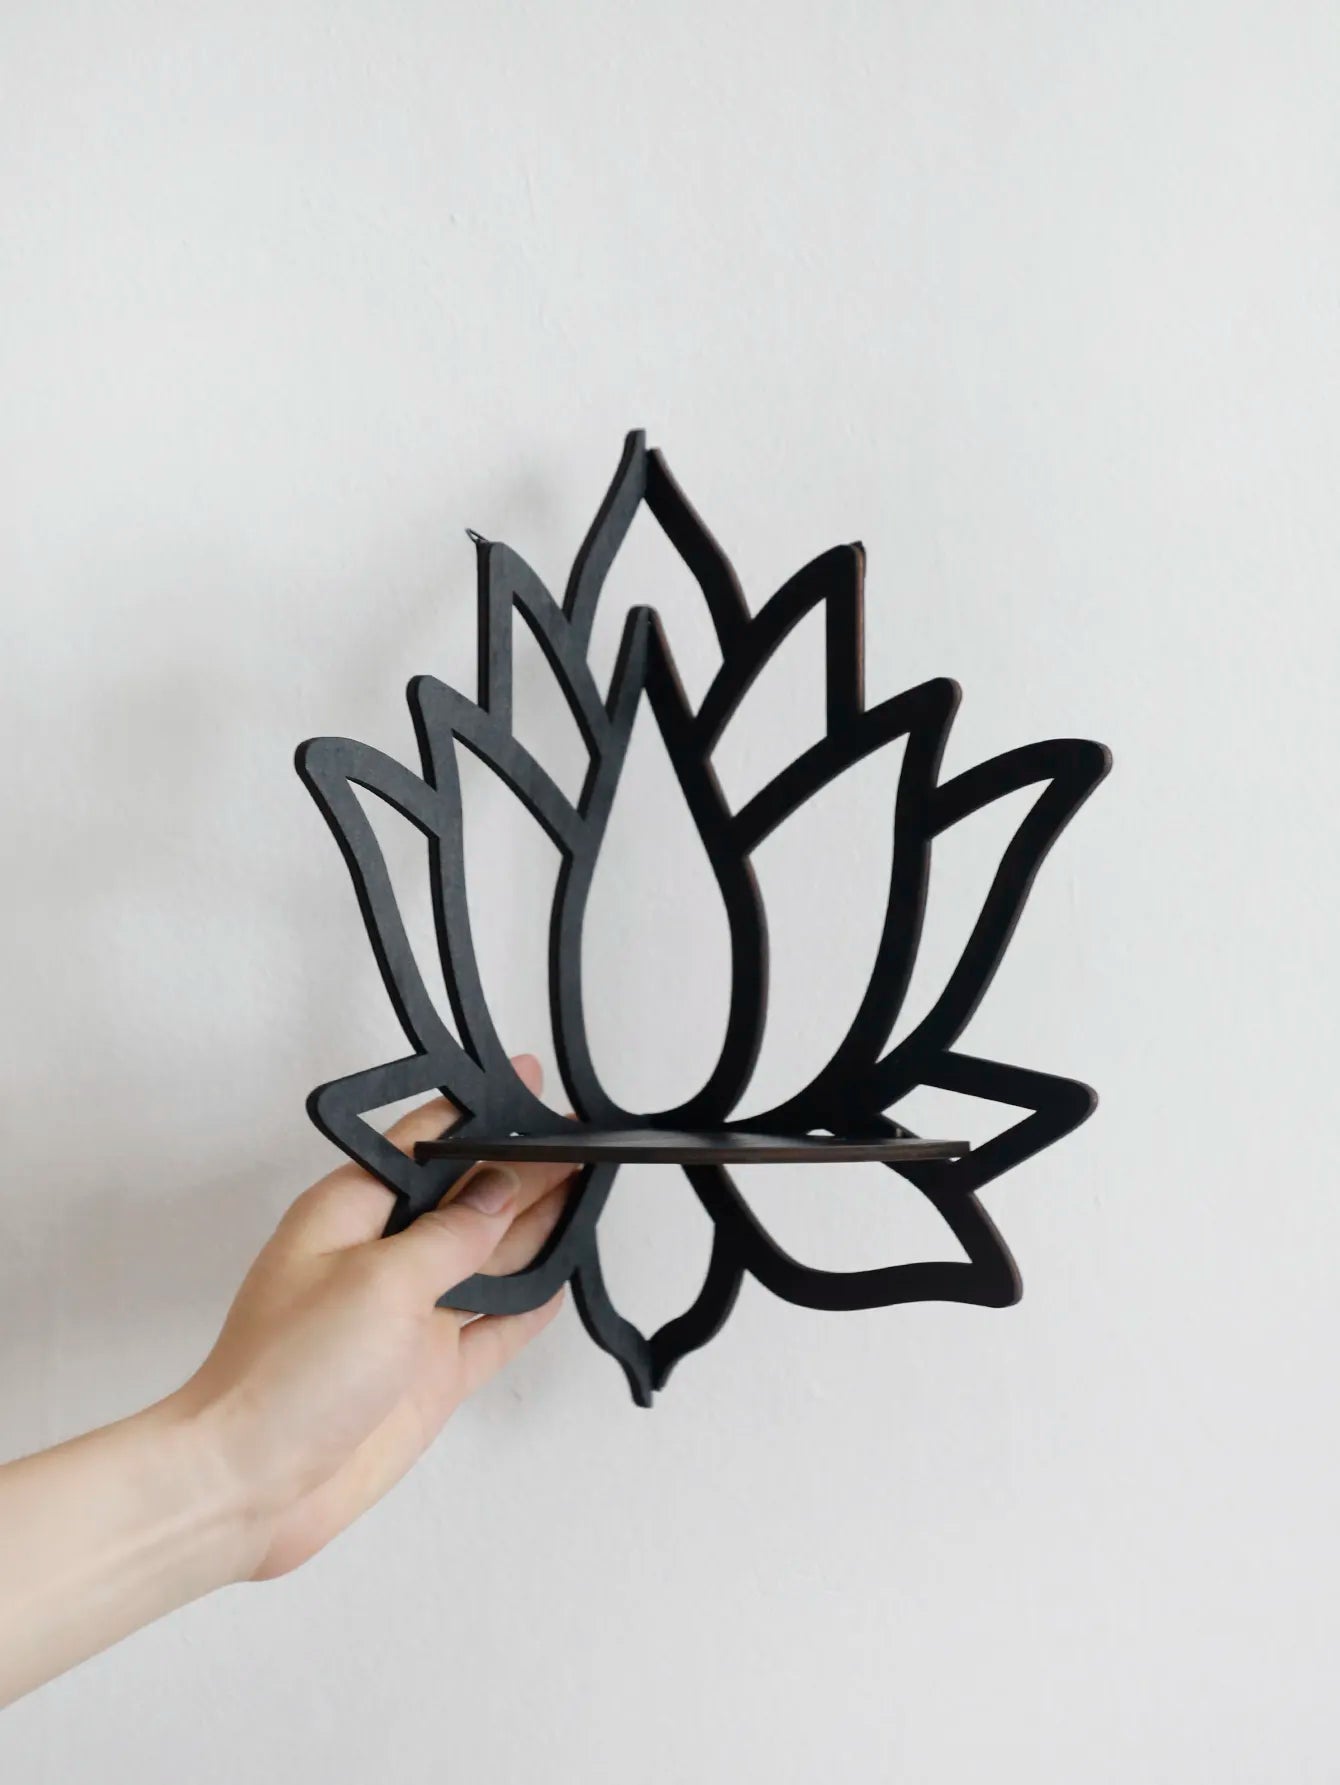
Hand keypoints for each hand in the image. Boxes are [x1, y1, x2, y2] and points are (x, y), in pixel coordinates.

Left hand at [171, 1053, 572, 1579]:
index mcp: (352, 1213)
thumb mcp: (380, 1281)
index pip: (427, 1143)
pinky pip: (494, 1328)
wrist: (250, 1488)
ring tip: (591, 1190)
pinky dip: (529, 1305)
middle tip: (586, 1139)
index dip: (482, 1113)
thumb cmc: (287, 1374)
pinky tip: (561, 1279)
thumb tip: (501, 1188)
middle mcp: (384, 1258)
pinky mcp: (429, 1374)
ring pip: (489, 1260)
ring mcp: (409, 1318)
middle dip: (525, 1168)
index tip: (534, 1084)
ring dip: (537, 1229)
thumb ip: (451, 1234)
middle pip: (469, 1199)